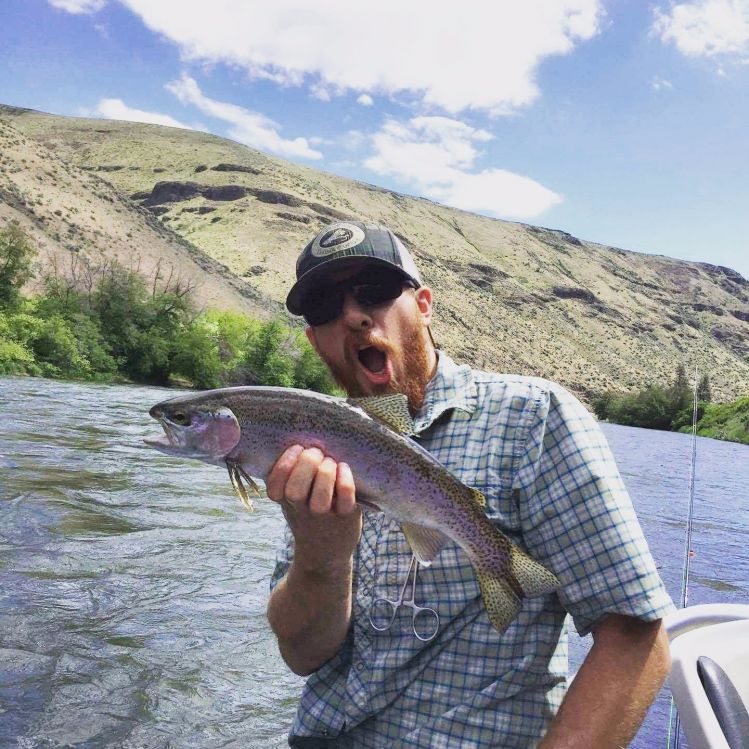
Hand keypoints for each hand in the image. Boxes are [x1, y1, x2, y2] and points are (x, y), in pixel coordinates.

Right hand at [266, 445, 361, 570]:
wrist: (326, 552)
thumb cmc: (307, 514)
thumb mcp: (291, 500)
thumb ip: (289, 477)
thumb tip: (296, 437)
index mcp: (285, 501)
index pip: (274, 484)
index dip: (284, 463)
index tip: (297, 448)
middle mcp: (301, 510)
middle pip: (296, 488)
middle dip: (307, 464)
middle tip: (317, 453)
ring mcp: (324, 516)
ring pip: (321, 495)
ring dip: (326, 472)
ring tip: (331, 463)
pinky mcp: (346, 517)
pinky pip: (346, 497)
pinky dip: (345, 479)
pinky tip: (344, 468)